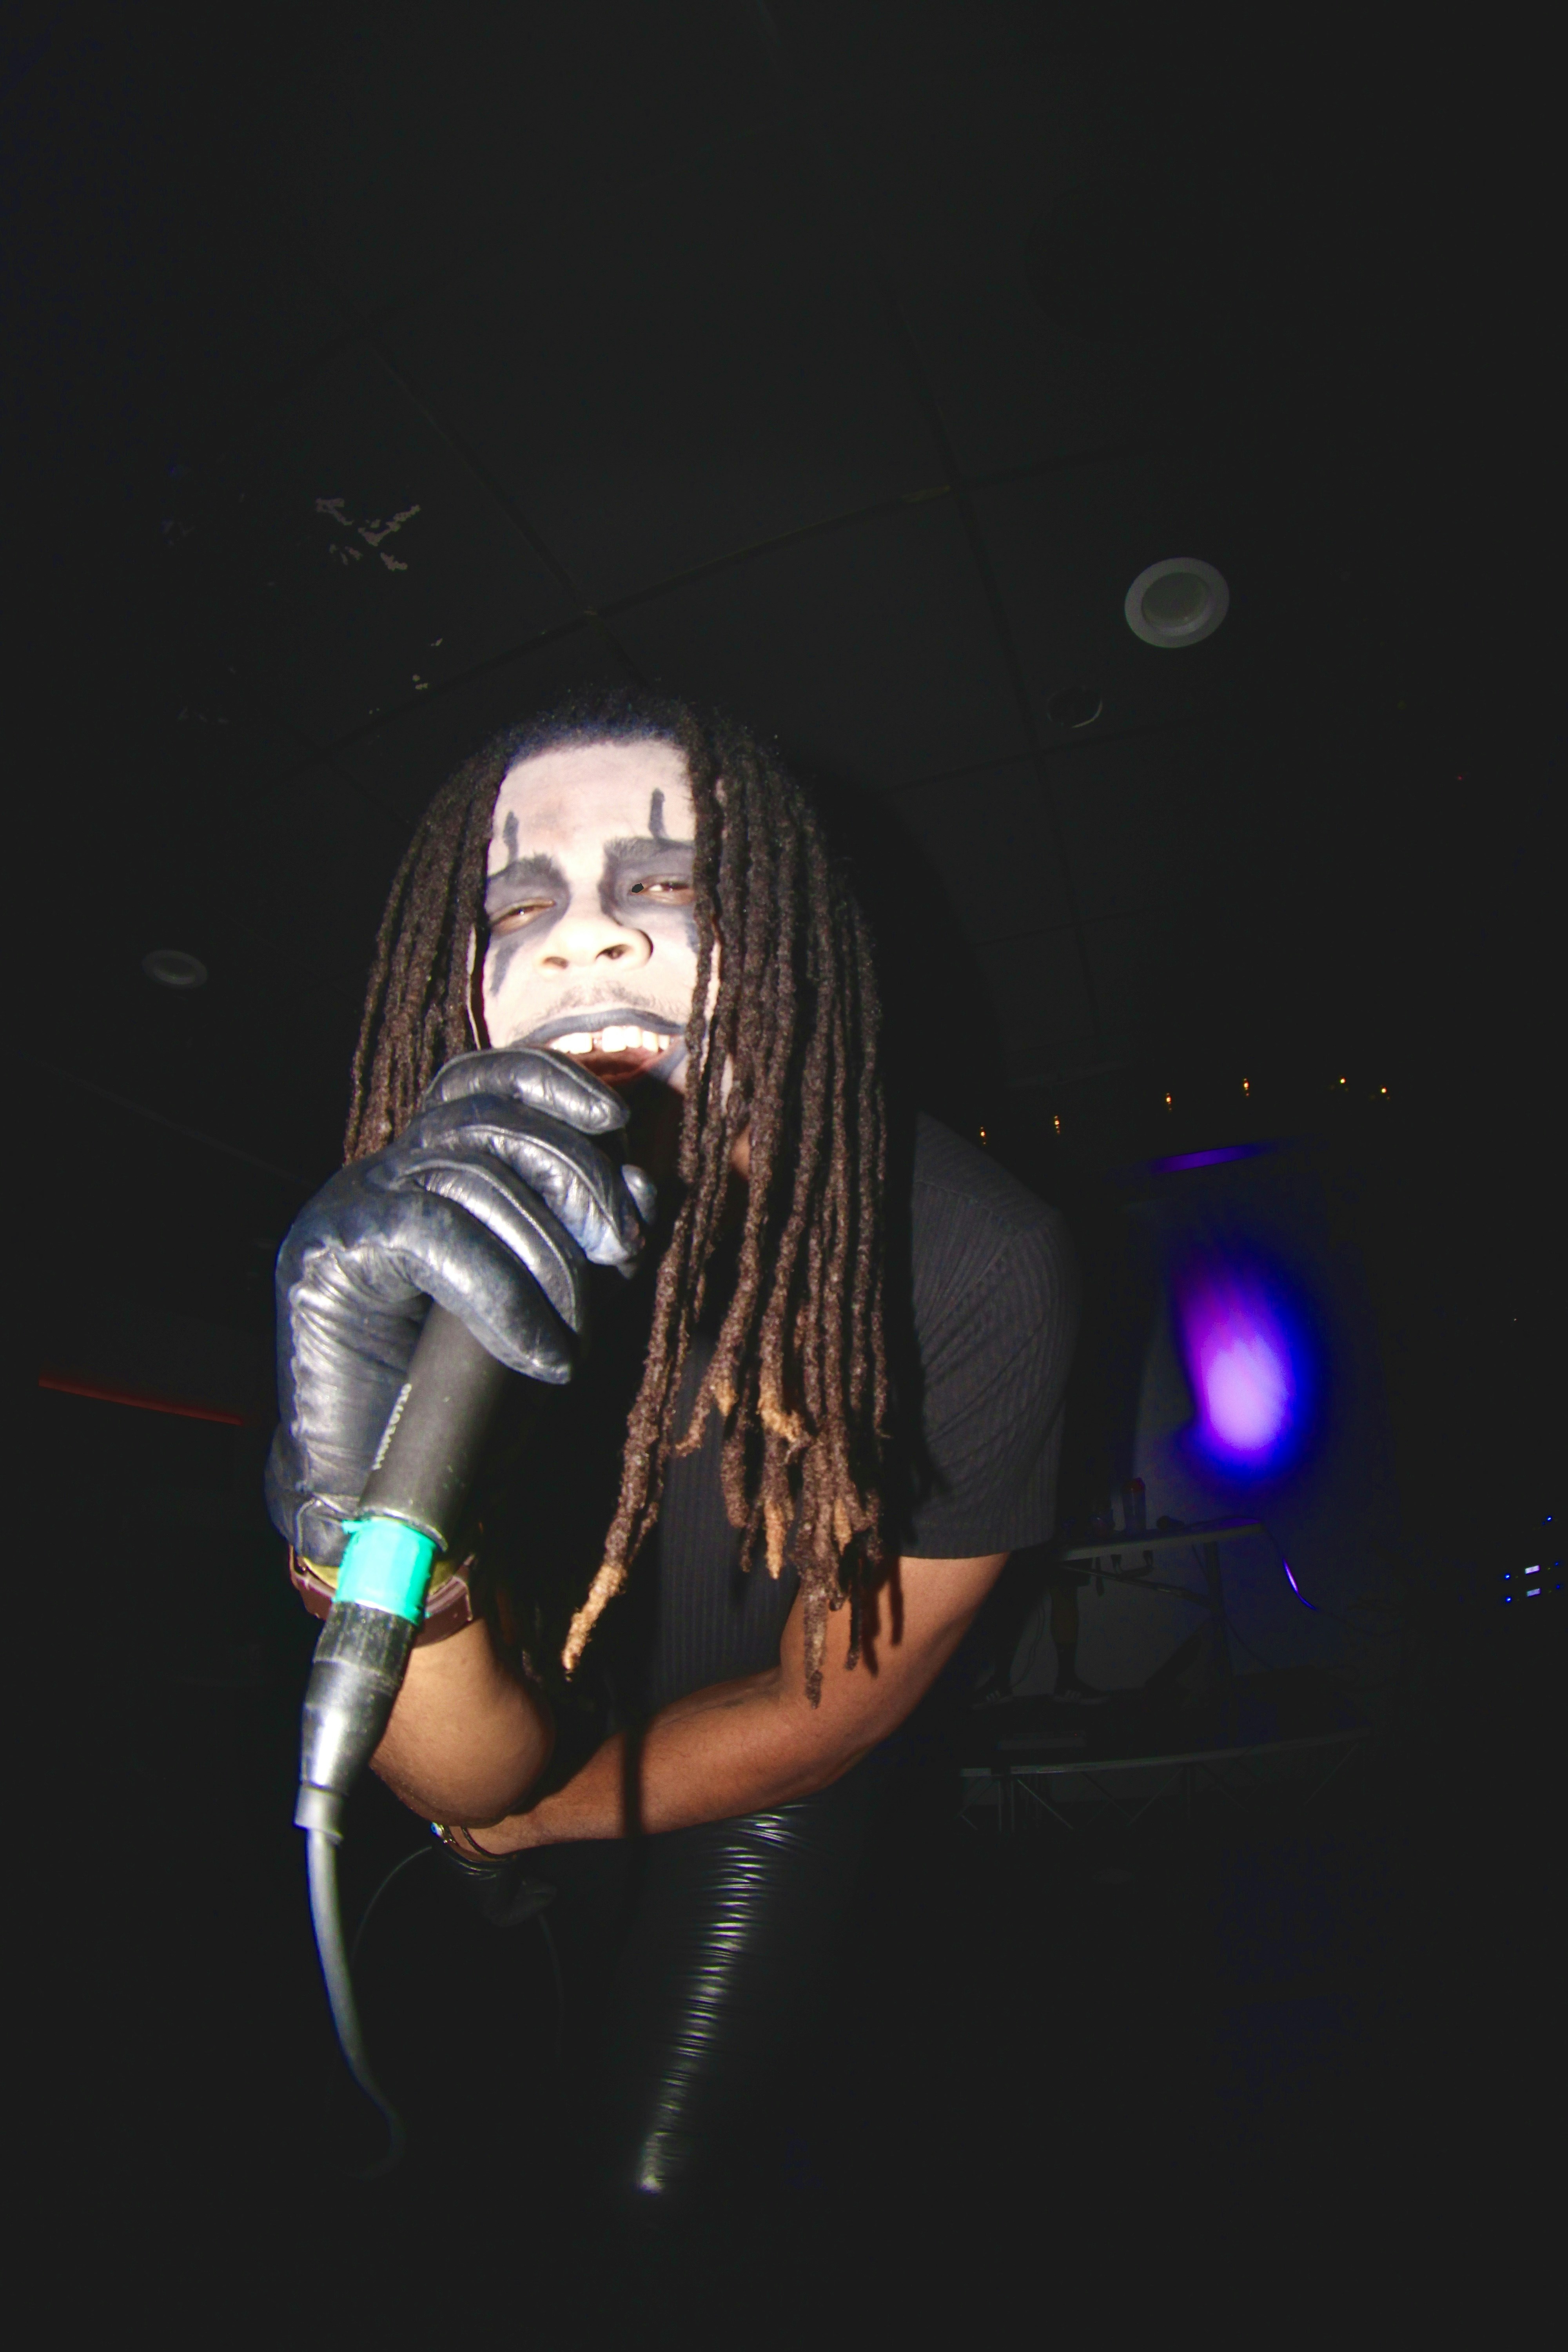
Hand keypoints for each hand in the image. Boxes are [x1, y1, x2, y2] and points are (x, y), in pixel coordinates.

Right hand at [265, 1049, 655, 1565]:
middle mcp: (381, 1175)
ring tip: (574, 1331)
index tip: (616, 1120)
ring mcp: (347, 1208)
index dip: (548, 1082)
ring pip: (468, 1177)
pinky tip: (540, 1353)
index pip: (481, 1084)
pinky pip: (434, 1236)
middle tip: (619, 1248)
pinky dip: (503, 1295)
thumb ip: (589, 1244)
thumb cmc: (467, 1398)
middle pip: (490, 1124)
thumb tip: (647, 1184)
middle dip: (575, 1176)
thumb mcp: (552, 1304)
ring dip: (547, 1254)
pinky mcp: (329, 1256)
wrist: (383, 1490)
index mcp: (428, 1169)